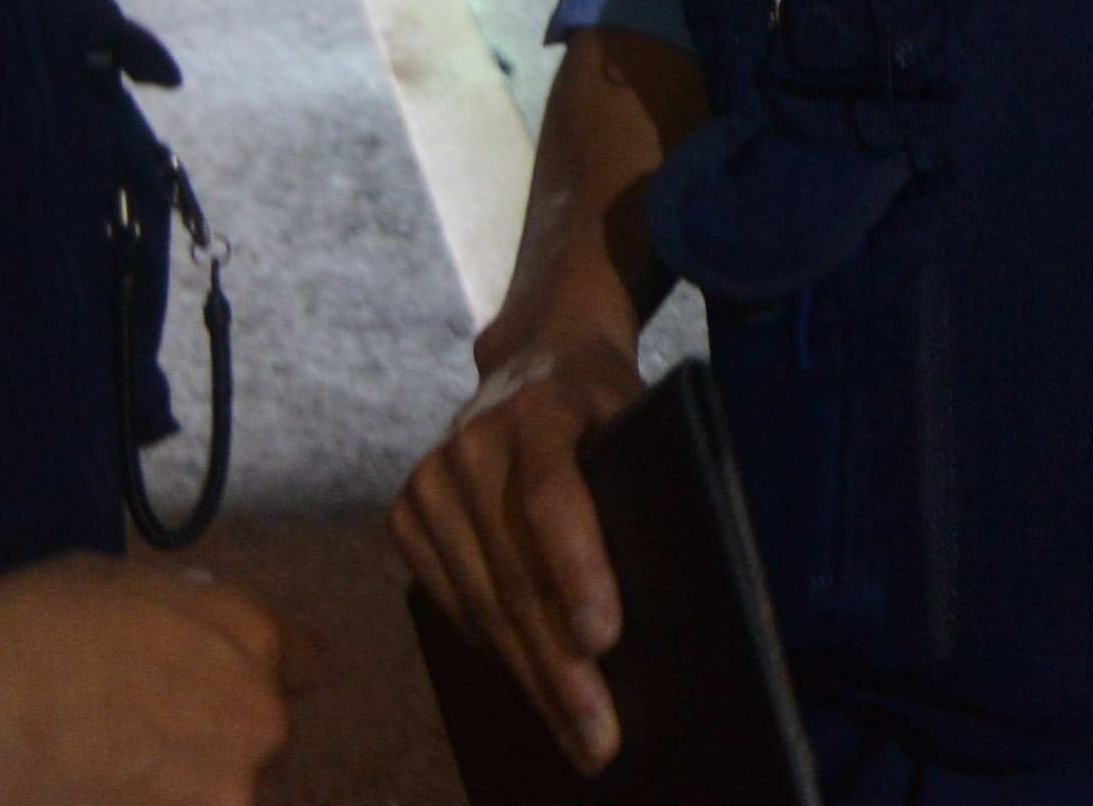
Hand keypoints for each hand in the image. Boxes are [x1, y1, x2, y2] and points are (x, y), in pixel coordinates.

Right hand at [0, 553, 301, 805]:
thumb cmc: (25, 630)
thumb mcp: (116, 586)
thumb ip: (176, 618)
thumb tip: (176, 638)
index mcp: (248, 635)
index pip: (305, 663)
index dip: (260, 675)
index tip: (222, 688)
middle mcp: (254, 718)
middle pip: (256, 739)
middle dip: (211, 740)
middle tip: (137, 738)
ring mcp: (220, 791)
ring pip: (216, 790)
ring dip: (176, 785)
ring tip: (102, 774)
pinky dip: (142, 803)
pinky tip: (88, 791)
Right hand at [391, 326, 651, 771]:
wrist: (533, 357)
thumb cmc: (605, 405)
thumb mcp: (637, 419)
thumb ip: (646, 485)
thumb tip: (686, 596)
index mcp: (540, 407)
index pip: (553, 496)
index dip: (578, 569)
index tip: (605, 639)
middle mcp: (473, 441)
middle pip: (517, 572)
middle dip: (561, 666)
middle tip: (599, 735)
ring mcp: (432, 478)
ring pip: (483, 602)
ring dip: (529, 677)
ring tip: (574, 733)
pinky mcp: (407, 512)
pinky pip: (452, 603)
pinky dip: (493, 651)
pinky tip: (528, 686)